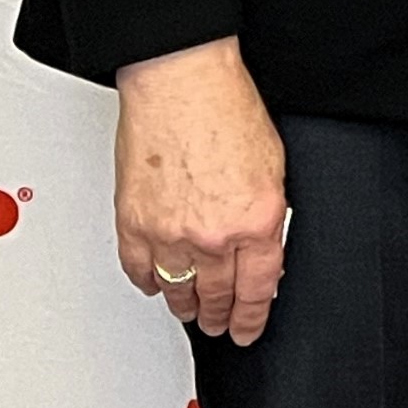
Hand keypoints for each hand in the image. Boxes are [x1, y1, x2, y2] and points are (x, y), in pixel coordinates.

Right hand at [114, 36, 288, 341]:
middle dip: (219, 315)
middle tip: (217, 324)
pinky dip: (147, 281)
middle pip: (217, 295)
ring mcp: (170, 233)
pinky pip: (139, 270)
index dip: (252, 317)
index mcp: (257, 219)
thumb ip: (267, 214)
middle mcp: (214, 234)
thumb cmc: (226, 107)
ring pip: (177, 290)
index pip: (258, 289)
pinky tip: (154, 283)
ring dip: (184, 304)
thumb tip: (264, 249)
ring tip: (189, 309)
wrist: (180, 78)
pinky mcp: (134, 223)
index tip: (247, 329)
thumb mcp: (272, 164)